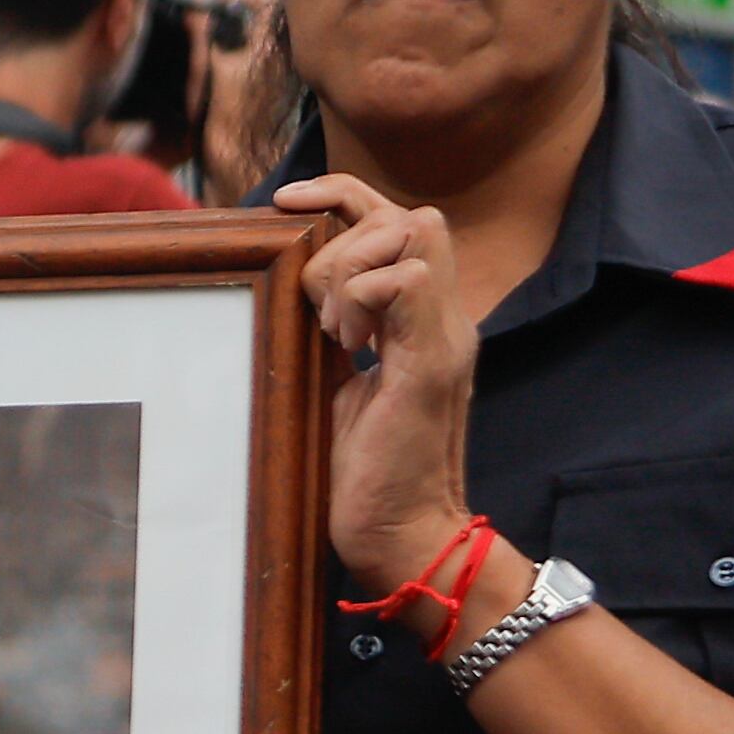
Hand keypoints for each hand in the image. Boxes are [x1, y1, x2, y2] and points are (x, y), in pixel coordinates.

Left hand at [282, 175, 478, 592]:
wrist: (406, 538)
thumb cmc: (368, 475)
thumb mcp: (343, 385)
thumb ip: (340, 333)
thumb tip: (293, 288)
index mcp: (426, 322)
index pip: (401, 218)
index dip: (343, 195)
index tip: (286, 207)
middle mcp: (448, 319)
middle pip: (412, 214)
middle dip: (347, 233)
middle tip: (317, 305)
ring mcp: (446, 338)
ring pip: (413, 231)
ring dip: (353, 269)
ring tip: (335, 332)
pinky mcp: (432, 364)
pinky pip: (407, 281)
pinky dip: (361, 298)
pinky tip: (346, 346)